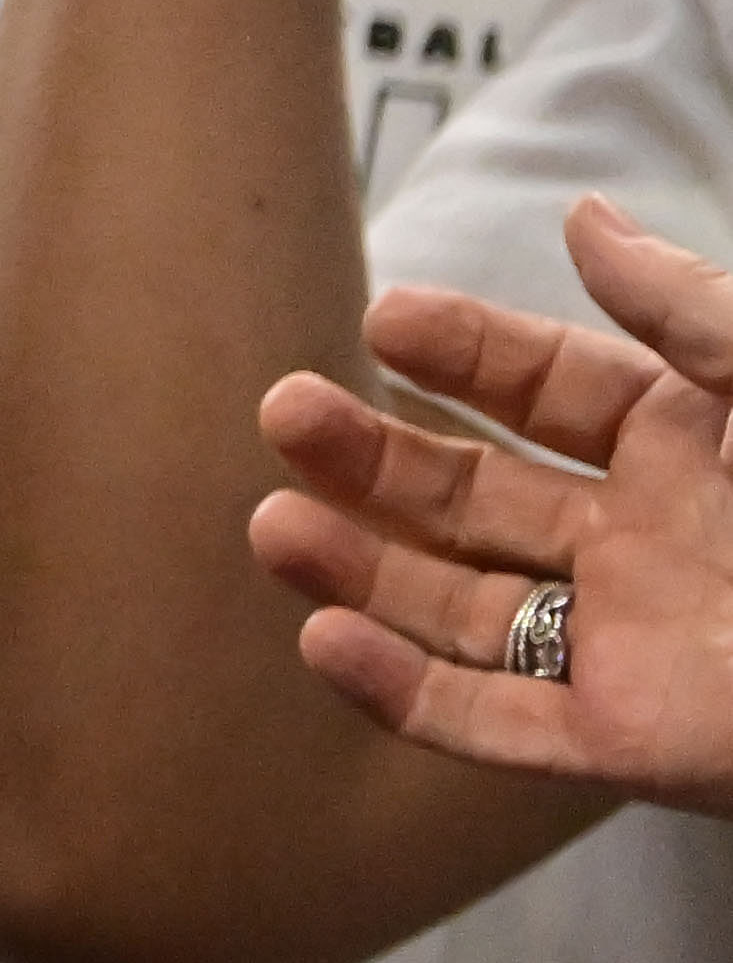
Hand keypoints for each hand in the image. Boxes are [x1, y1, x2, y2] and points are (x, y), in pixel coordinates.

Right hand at [249, 198, 732, 809]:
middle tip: (284, 412)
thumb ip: (694, 313)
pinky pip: (498, 722)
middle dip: (374, 456)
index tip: (381, 321)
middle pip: (476, 497)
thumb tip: (583, 220)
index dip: (460, 352)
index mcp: (696, 449)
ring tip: (272, 524)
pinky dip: (404, 693)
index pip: (544, 389)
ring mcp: (634, 647)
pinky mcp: (634, 742)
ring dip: (361, 566)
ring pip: (464, 606)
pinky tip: (326, 639)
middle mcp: (649, 545)